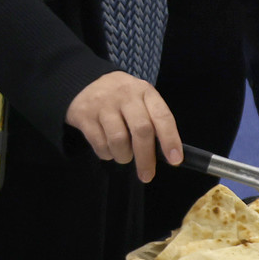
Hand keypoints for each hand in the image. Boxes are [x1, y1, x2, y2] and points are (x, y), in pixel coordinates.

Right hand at [65, 71, 182, 181]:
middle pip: (141, 130)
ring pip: (118, 140)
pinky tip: (108, 149)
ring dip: (123, 156)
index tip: (175, 160)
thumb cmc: (122, 98)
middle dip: (146, 158)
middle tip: (147, 175)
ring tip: (123, 156)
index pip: (162, 116)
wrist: (85, 84)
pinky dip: (106, 154)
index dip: (170, 139)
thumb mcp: (140, 100)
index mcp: (145, 92)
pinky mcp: (84, 114)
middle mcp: (125, 95)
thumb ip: (152, 120)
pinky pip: (99, 144)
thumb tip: (165, 154)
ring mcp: (103, 104)